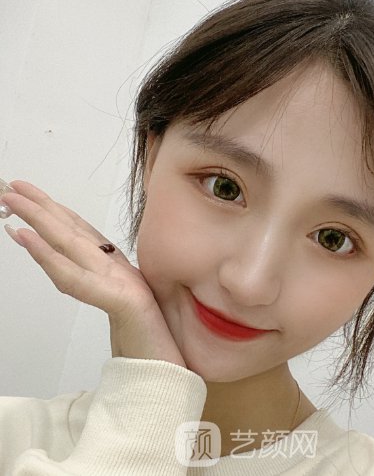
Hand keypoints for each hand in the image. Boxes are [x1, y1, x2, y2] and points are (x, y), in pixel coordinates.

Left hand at [0, 180, 185, 366]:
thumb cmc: (148, 345)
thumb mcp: (123, 313)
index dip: (58, 214)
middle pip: (75, 233)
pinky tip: (26, 238)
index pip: (84, 236)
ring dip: (40, 219)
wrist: (171, 374)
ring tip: (13, 199)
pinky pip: (77, 277)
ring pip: (74, 245)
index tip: (33, 197)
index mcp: (119, 272)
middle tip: (13, 185)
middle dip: (42, 207)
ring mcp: (123, 283)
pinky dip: (50, 256)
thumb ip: (109, 290)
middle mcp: (120, 271)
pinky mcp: (125, 301)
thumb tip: (87, 276)